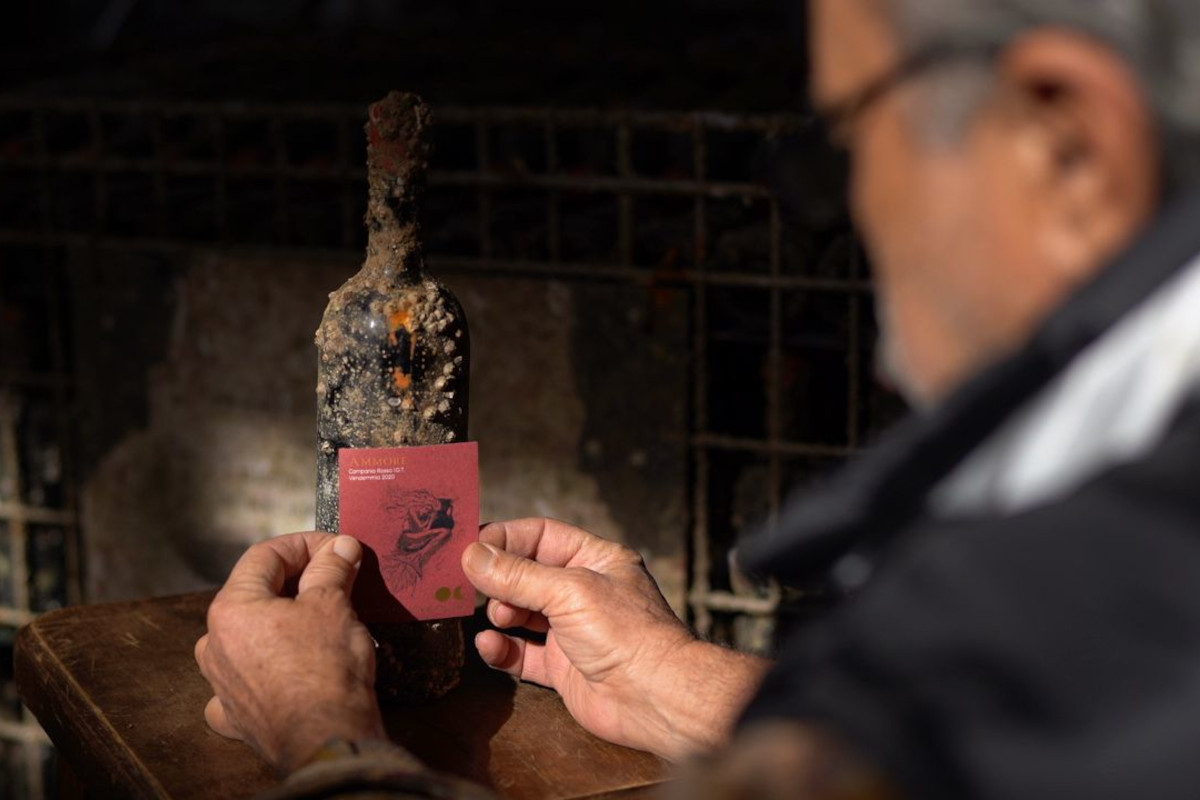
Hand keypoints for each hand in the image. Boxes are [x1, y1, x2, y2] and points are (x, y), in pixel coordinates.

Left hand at [195, 532, 384, 772]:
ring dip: (282, 621)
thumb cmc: (326, 670)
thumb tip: (340, 548)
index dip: (307, 544)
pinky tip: (286, 666)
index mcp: (231, 608)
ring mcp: (221, 681)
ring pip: (250, 634)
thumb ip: (332, 568)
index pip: (266, 555)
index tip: (337, 548)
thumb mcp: (333, 604)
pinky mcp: (235, 713)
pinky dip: (266, 666)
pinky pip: (245, 678)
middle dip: (298, 581)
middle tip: (337, 578)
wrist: (326, 739)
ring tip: (321, 620)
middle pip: (256, 593)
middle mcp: (215, 642)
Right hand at [462, 518, 769, 761]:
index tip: (471, 546)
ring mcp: (572, 630)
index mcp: (596, 559)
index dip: (506, 538)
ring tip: (498, 616)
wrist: (656, 698)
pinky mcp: (562, 666)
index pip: (541, 536)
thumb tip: (472, 555)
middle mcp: (583, 591)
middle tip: (472, 584)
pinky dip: (502, 649)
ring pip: (521, 614)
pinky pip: (522, 652)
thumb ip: (518, 575)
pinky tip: (490, 645)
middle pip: (526, 574)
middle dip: (499, 579)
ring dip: (500, 613)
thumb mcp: (569, 591)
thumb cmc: (627, 633)